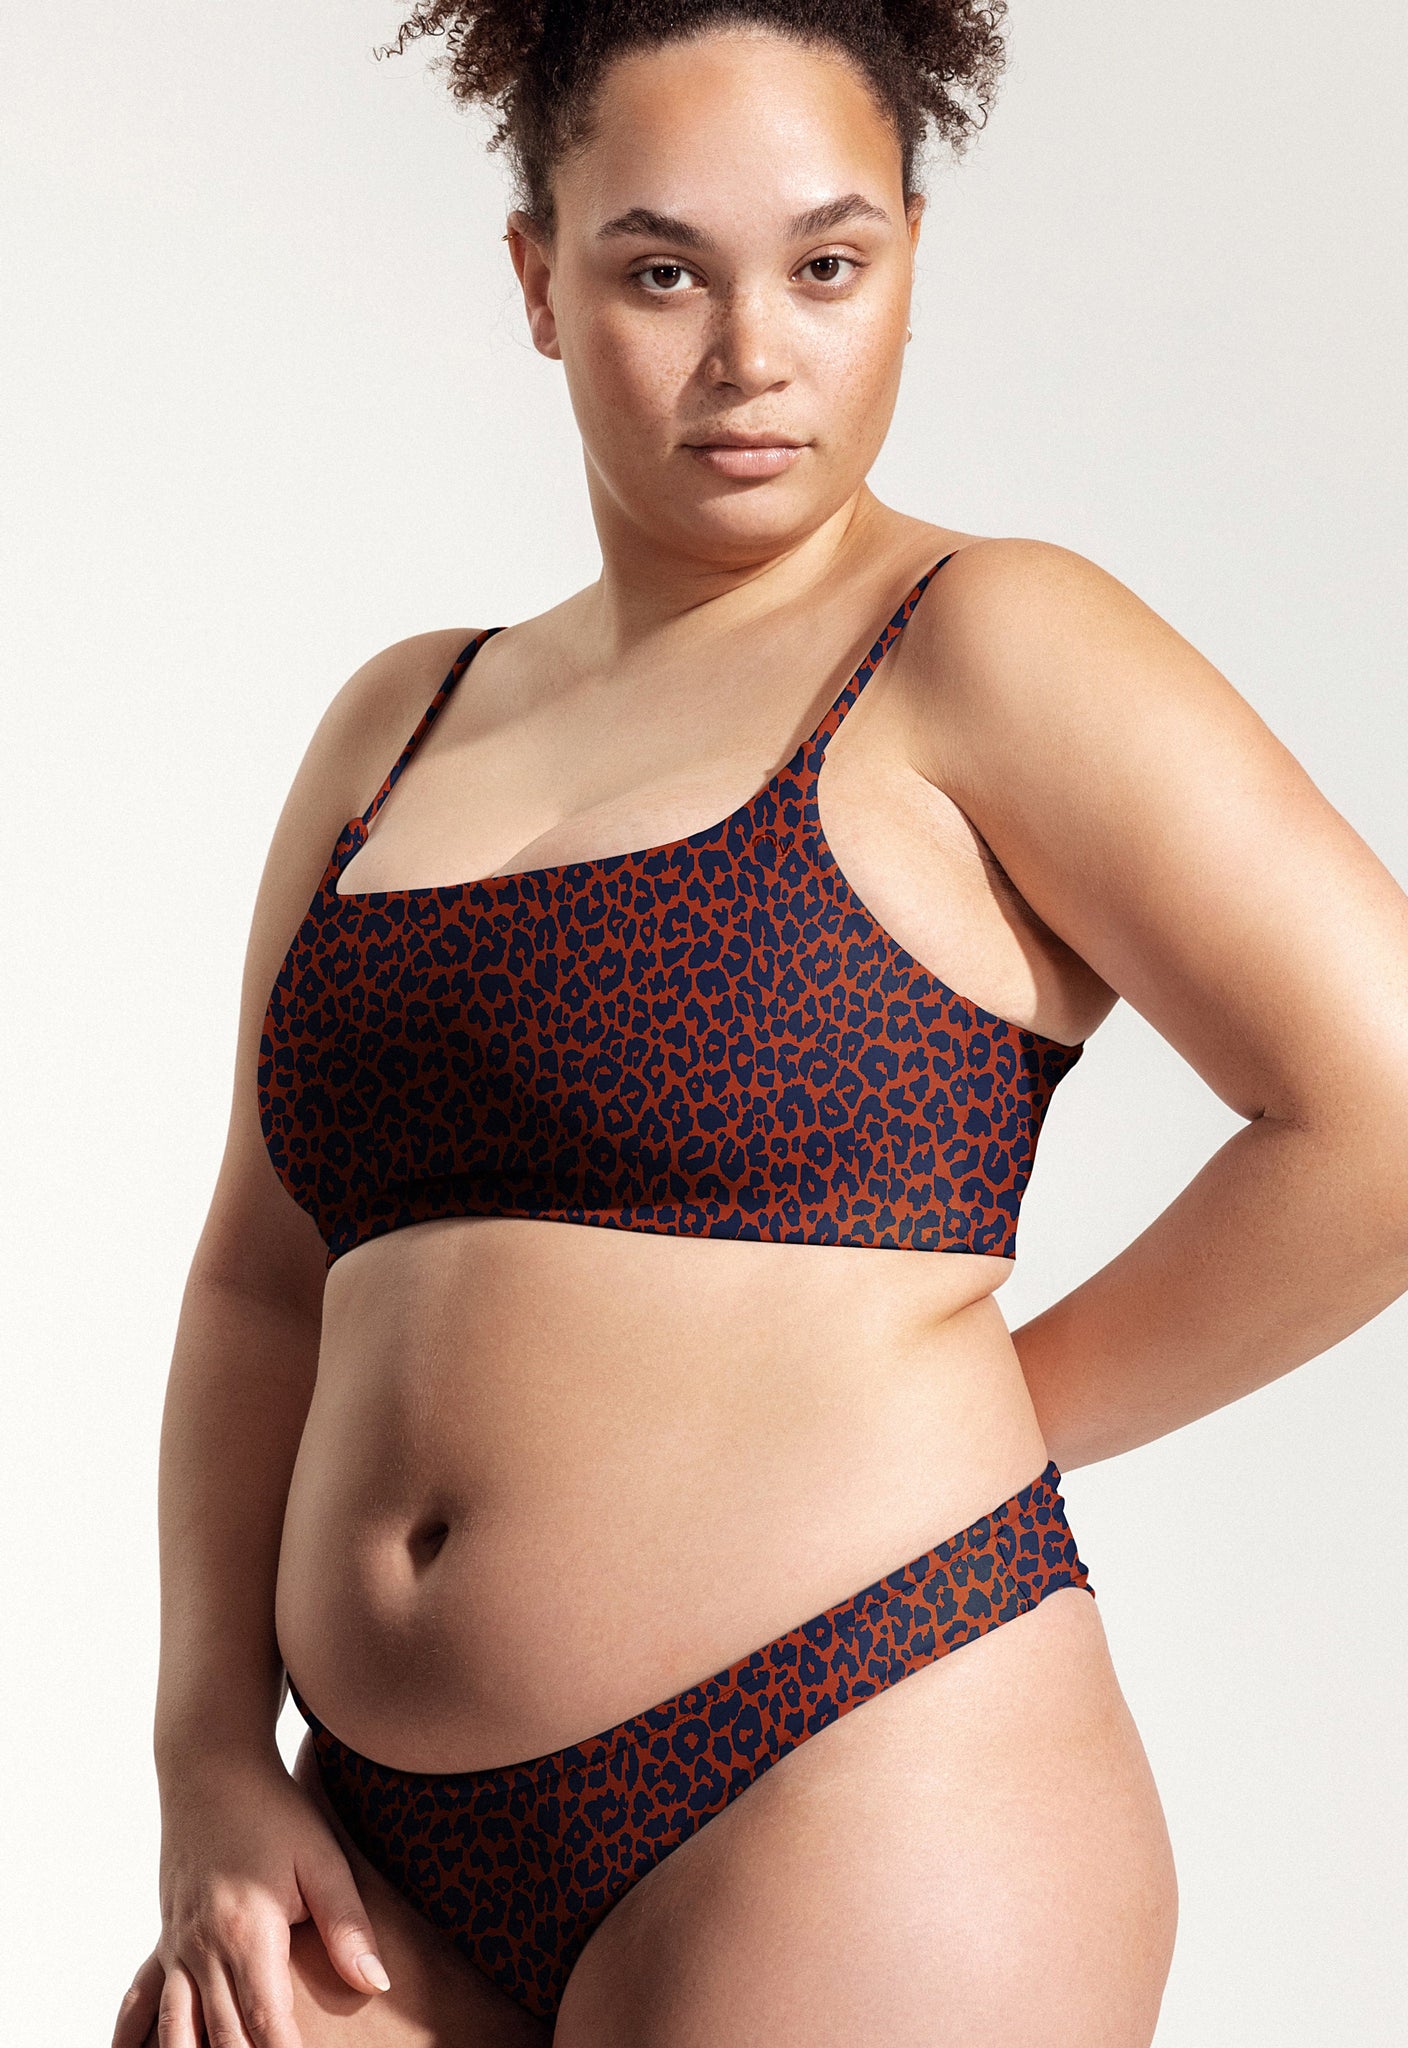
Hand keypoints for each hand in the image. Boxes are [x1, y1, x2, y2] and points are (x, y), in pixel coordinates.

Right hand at [112, 1748, 389, 2047]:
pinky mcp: (164, 1936)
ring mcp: (177, 1945)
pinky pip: (142, 1999)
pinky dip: (136, 2035)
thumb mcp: (322, 1859)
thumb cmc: (273, 1809)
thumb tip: (377, 1983)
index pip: (268, 2026)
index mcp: (248, 1935)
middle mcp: (204, 1949)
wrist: (212, 1765)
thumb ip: (348, 1926)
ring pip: (177, 2030)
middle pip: (224, 2039)